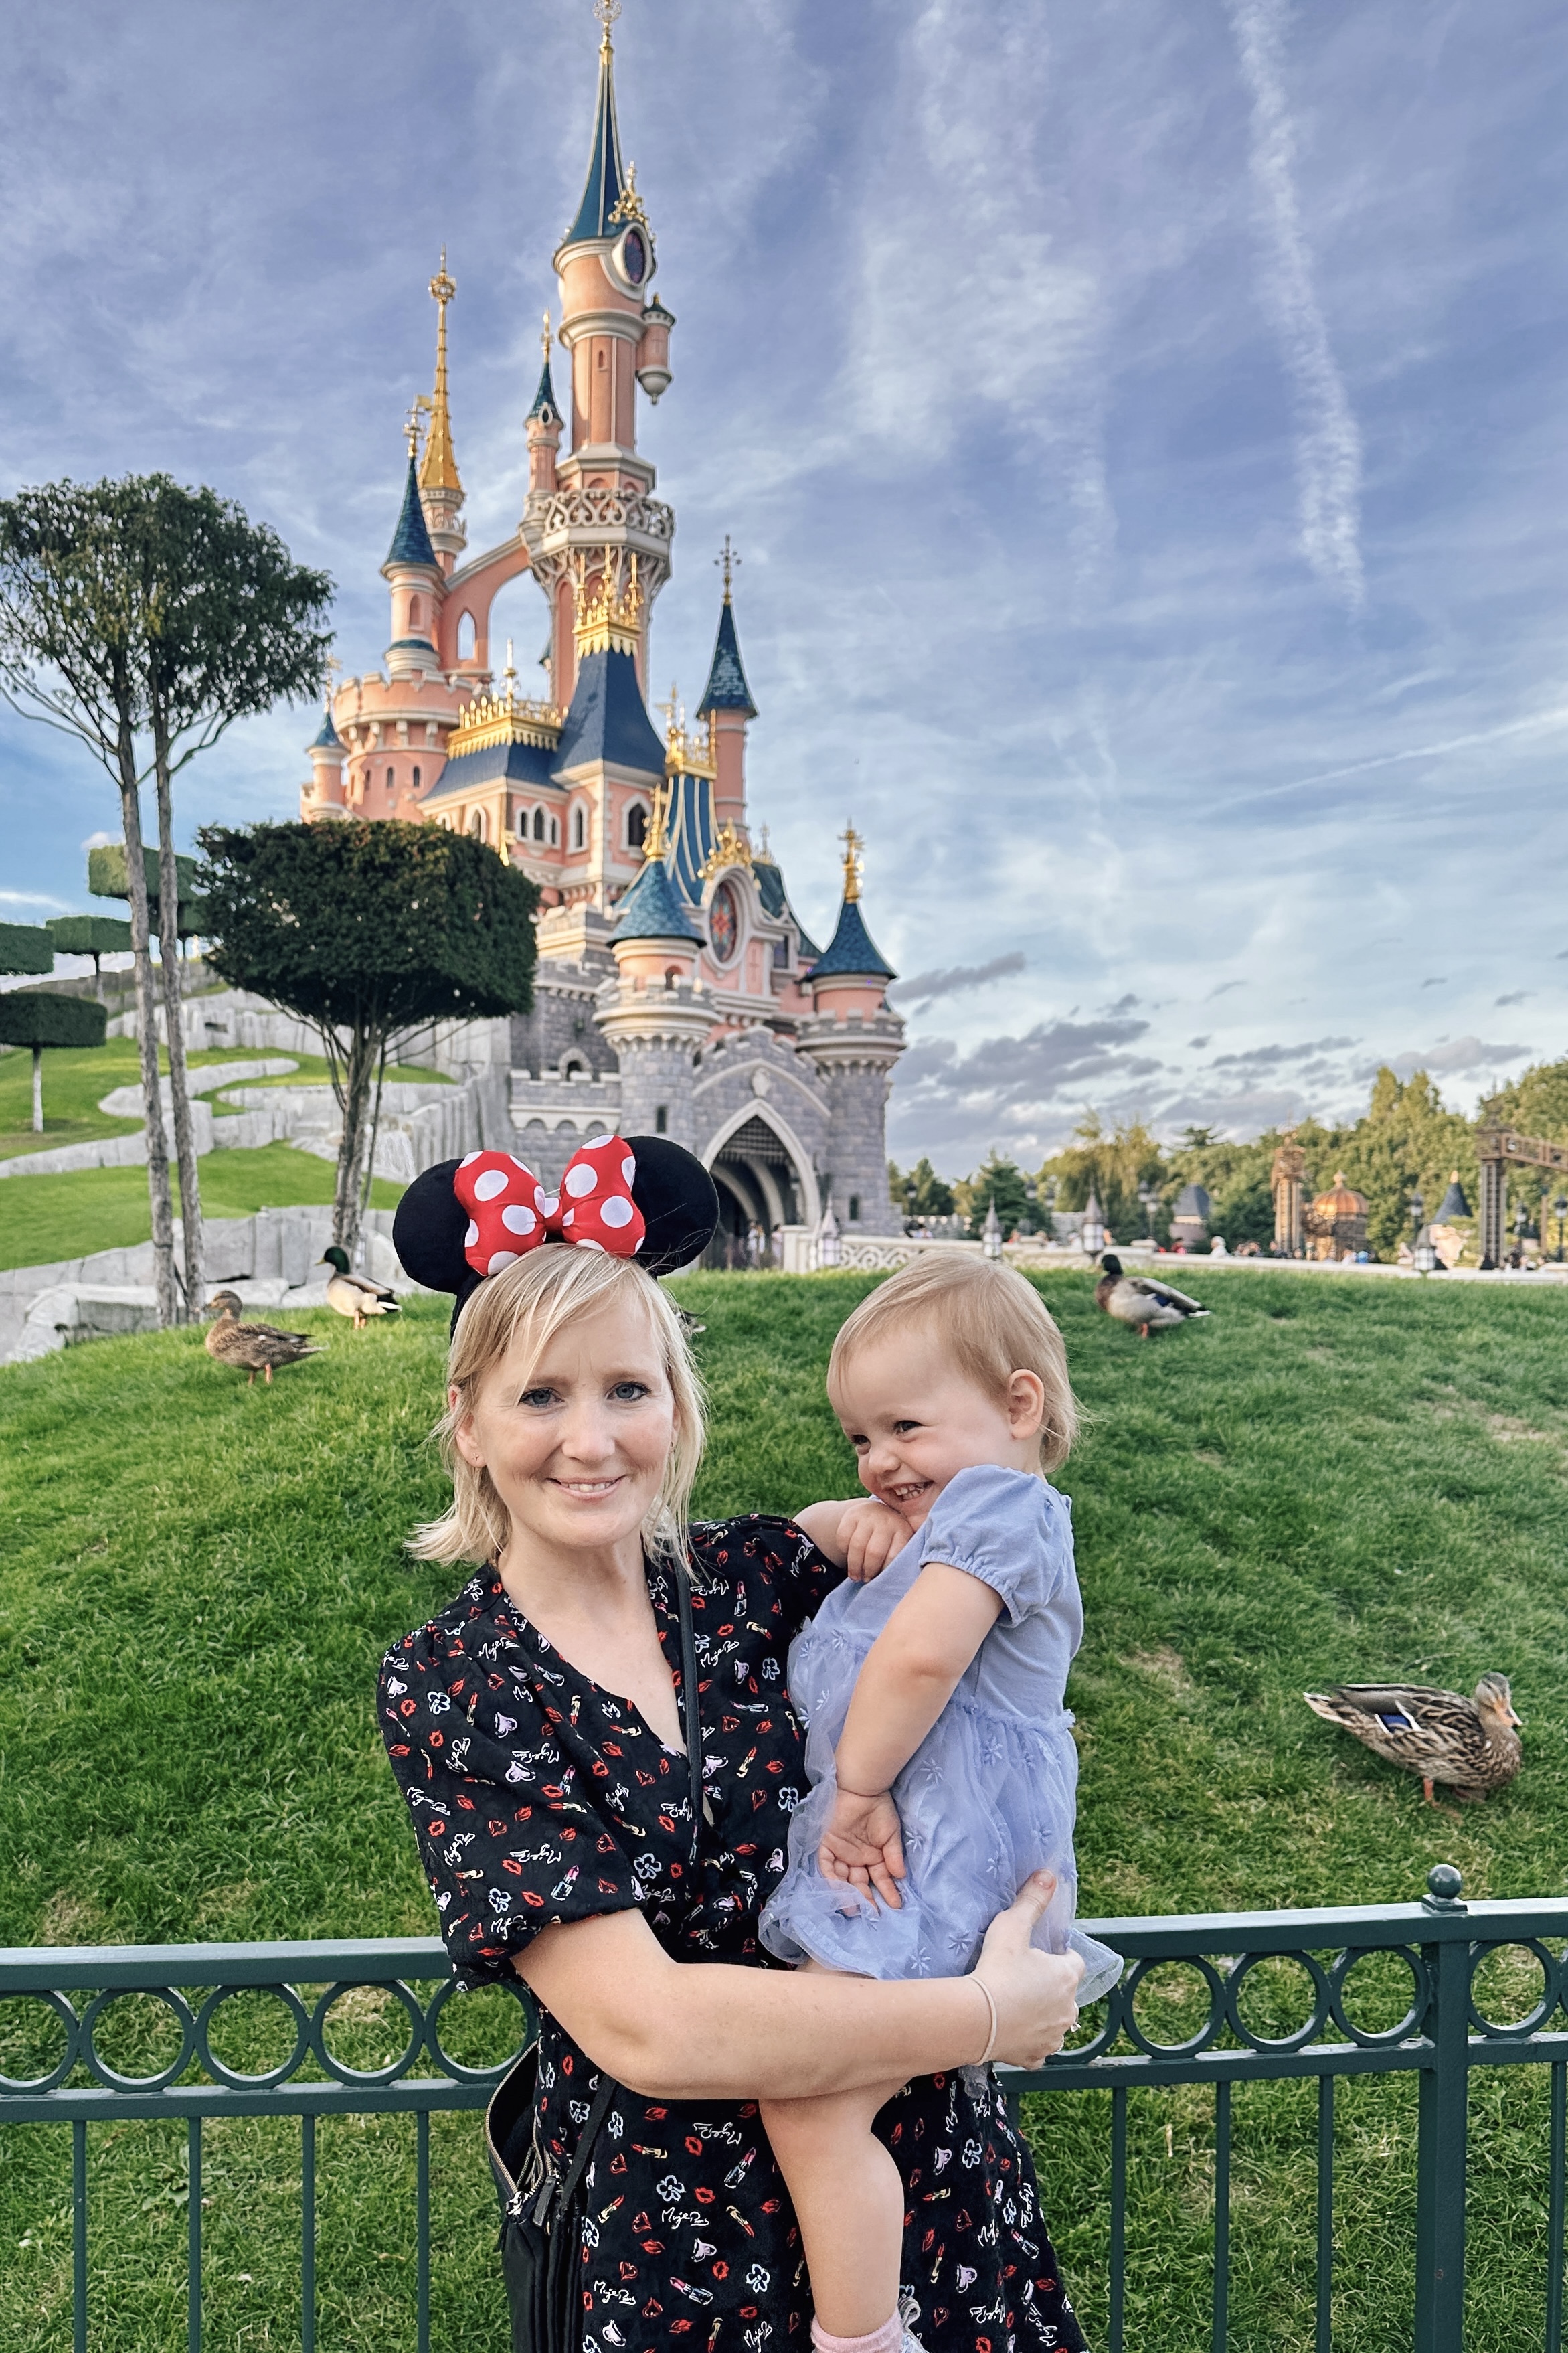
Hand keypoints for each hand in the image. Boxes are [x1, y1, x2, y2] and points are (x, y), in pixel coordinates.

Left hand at [818, 1784, 906, 1908]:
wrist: (863, 1789)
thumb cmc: (879, 1809)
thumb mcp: (891, 1835)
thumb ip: (894, 1855)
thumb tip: (900, 1876)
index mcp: (872, 1856)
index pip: (879, 1878)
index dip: (888, 1891)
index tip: (896, 1904)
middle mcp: (855, 1858)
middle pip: (859, 1883)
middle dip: (866, 1898)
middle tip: (873, 1913)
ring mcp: (840, 1853)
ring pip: (842, 1879)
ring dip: (848, 1894)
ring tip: (855, 1908)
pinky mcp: (826, 1845)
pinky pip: (826, 1866)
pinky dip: (831, 1879)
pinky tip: (840, 1891)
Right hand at [839, 1497, 912, 1581]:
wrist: (877, 1512)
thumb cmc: (891, 1537)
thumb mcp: (902, 1544)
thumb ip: (901, 1559)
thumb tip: (895, 1583)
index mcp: (903, 1531)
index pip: (894, 1556)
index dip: (884, 1572)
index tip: (880, 1581)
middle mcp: (886, 1521)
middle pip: (874, 1552)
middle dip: (868, 1570)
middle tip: (865, 1580)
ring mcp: (869, 1516)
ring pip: (857, 1545)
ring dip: (854, 1565)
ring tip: (855, 1576)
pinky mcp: (852, 1515)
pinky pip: (843, 1536)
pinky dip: (843, 1550)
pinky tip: (848, 1556)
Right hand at [971, 1873, 1083, 2066]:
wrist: (978, 2020)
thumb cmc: (997, 1970)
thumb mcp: (1012, 1927)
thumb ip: (1032, 1901)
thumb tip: (1049, 1874)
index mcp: (1067, 1976)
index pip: (1074, 1962)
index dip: (1058, 1958)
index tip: (1039, 1957)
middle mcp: (1069, 2009)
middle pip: (1066, 1994)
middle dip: (1050, 1988)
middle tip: (1021, 1980)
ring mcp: (1054, 2037)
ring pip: (1054, 2023)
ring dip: (1041, 2016)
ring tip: (1014, 2006)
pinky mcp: (1036, 2057)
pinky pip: (1038, 2047)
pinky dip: (1029, 2040)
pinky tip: (1011, 2031)